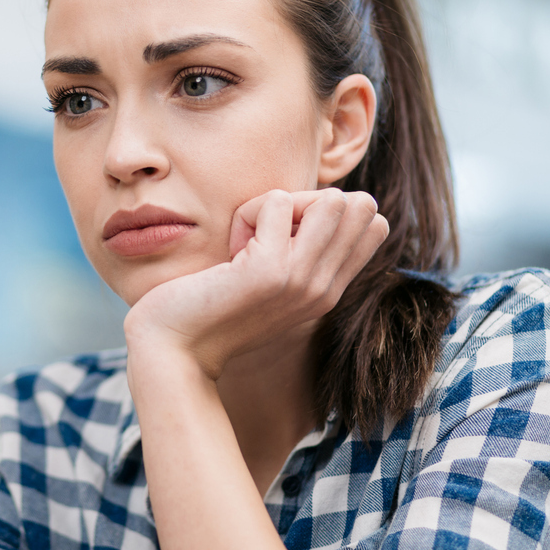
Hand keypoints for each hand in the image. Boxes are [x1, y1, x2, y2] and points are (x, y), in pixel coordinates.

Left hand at [124, 189, 388, 379]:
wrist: (175, 350)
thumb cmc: (210, 308)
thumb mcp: (269, 283)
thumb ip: (298, 254)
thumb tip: (316, 202)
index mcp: (328, 292)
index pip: (375, 226)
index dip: (330, 211)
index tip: (286, 235)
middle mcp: (324, 289)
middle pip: (361, 207)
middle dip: (311, 200)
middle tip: (268, 232)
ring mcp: (302, 280)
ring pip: (332, 200)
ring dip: (282, 203)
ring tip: (251, 237)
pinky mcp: (270, 270)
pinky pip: (276, 200)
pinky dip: (247, 211)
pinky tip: (230, 250)